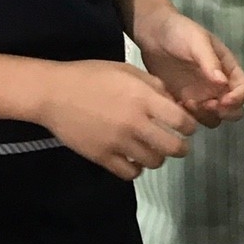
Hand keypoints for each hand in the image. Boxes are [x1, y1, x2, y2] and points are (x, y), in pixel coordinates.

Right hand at [37, 60, 196, 180]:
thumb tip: (173, 102)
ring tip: (152, 150)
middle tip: (176, 144)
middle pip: (173, 148)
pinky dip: (136, 168)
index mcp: (144, 99)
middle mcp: (135, 123)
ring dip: (158, 157)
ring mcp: (119, 143)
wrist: (54, 93)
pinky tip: (132, 159)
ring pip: (154, 162)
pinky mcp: (103, 157)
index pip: (183, 122)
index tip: (186, 126)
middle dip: (180, 147)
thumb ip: (153, 85)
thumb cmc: (92, 75)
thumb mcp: (126, 70)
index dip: (189, 126)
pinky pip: (130, 173)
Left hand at [136, 7, 243, 127]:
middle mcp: (219, 86)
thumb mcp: (197, 41)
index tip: (223, 100)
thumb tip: (223, 83)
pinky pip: (193, 118)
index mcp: (228, 69)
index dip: (239, 98)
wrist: (153, 34)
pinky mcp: (184, 102)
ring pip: (214, 118)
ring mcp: (202, 96)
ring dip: (205, 116)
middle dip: (224, 112)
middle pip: (234, 110)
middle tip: (205, 104)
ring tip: (187, 103)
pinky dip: (188, 117)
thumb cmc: (180, 32)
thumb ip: (210, 61)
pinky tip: (176, 104)